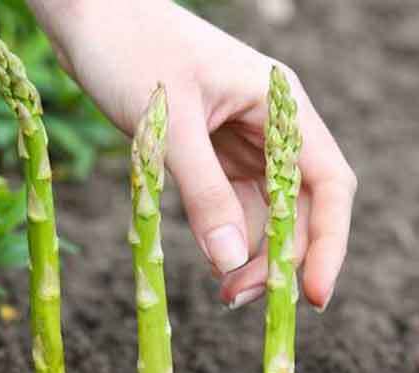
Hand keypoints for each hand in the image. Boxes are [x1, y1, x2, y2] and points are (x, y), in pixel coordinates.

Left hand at [29, 0, 356, 310]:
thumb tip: (233, 262)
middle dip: (279, 258)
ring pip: (265, 211)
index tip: (312, 296)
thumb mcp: (170, 127)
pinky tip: (213, 261)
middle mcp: (270, 126)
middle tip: (239, 299)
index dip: (328, 243)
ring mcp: (241, 140)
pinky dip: (225, 235)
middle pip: (298, 206)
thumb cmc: (130, 51)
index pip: (327, 184)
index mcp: (280, 106)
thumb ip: (204, 194)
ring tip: (223, 292)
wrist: (90, 19)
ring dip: (250, 254)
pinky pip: (231, 204)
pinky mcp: (210, 152)